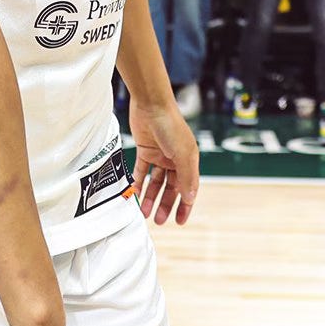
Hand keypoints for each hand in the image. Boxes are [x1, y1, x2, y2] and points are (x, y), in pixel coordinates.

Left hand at [130, 97, 199, 226]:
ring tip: (143, 212)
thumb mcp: (182, 153)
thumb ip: (187, 176)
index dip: (185, 206)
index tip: (179, 222)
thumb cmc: (170, 125)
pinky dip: (138, 182)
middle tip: (158, 220)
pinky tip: (133, 193)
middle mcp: (175, 159)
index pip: (188, 188)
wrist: (151, 103)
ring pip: (155, 181)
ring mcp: (159, 155)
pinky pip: (141, 171)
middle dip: (165, 204)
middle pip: (170, 187)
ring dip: (150, 196)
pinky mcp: (145, 149)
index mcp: (188, 160)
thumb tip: (191, 198)